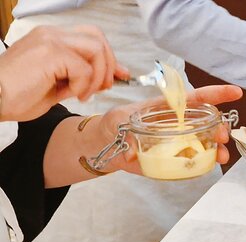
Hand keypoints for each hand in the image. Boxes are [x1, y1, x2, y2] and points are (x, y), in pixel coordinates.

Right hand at [0, 25, 127, 121]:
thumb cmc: (18, 96)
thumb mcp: (58, 87)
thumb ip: (81, 79)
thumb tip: (106, 80)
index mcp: (51, 39)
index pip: (91, 38)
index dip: (110, 57)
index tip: (120, 76)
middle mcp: (51, 34)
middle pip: (98, 38)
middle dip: (109, 64)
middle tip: (104, 87)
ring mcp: (50, 40)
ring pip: (96, 49)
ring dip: (98, 76)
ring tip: (84, 93)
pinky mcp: (49, 52)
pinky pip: (84, 67)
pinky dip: (84, 84)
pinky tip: (72, 94)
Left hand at [98, 85, 242, 173]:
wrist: (107, 144)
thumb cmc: (115, 124)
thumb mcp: (118, 121)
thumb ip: (126, 132)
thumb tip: (131, 152)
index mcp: (170, 107)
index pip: (196, 98)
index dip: (216, 94)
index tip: (235, 93)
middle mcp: (179, 124)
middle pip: (207, 123)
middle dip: (220, 128)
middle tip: (222, 136)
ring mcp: (179, 142)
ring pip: (206, 143)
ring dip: (218, 148)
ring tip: (222, 156)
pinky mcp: (175, 158)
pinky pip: (195, 160)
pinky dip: (206, 163)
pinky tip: (211, 165)